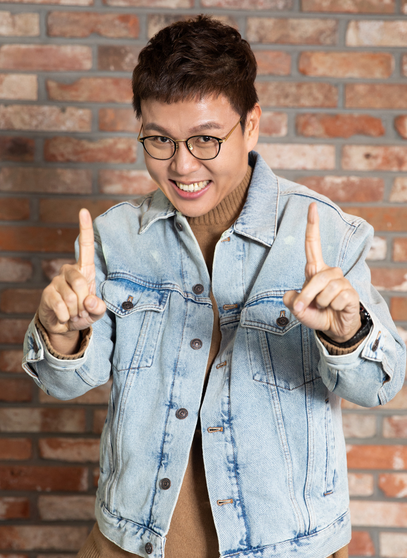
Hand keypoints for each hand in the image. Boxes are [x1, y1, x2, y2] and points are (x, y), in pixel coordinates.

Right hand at [38, 209, 105, 346]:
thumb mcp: (97, 311)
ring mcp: (56, 281)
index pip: (86, 246)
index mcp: (84, 270)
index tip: (84, 210)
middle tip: (82, 309)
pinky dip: (66, 317)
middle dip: (85, 302)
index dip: (85, 229)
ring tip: (74, 312)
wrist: (63, 325)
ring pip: (72, 298)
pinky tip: (64, 316)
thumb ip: (99, 307)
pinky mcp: (47, 294)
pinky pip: (61, 307)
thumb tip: (90, 301)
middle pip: (81, 283)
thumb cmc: (83, 312)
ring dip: (76, 311)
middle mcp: (69, 271)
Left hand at [283, 202, 360, 342]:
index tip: (311, 206)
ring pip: (327, 290)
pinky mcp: (351, 293)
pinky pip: (337, 299)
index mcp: (315, 270)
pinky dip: (332, 308)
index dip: (312, 225)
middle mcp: (330, 272)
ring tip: (324, 307)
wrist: (334, 329)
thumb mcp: (298, 309)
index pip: (313, 244)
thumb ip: (291, 301)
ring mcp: (342, 282)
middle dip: (307, 295)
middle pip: (317, 277)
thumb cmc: (316, 313)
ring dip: (320, 303)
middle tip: (304, 308)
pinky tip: (336, 309)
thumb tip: (291, 296)